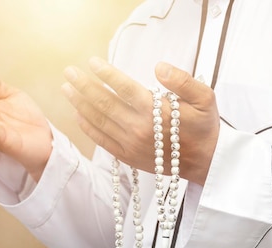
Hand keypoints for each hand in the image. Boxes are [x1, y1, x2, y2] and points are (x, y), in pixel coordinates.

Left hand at [61, 57, 219, 184]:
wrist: (205, 161)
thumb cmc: (204, 126)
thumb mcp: (205, 98)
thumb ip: (183, 80)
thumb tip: (159, 67)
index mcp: (156, 111)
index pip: (124, 88)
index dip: (106, 74)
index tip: (92, 62)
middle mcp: (139, 127)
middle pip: (104, 104)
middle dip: (83, 86)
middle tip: (69, 72)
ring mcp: (130, 143)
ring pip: (98, 121)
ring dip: (80, 104)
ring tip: (67, 88)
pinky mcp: (126, 156)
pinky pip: (101, 140)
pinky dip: (87, 127)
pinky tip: (77, 114)